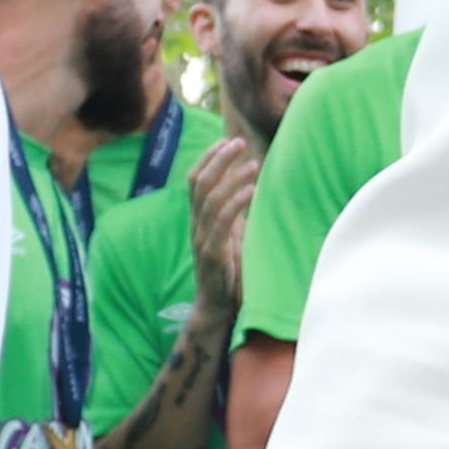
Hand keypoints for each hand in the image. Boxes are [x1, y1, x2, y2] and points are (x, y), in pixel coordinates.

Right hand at [187, 135, 268, 311]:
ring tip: (253, 163)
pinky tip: (252, 190)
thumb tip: (246, 187)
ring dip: (233, 178)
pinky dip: (237, 203)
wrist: (216, 307)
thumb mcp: (229, 236)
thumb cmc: (226, 270)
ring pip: (211, 200)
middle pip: (200, 184)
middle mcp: (196, 226)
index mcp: (198, 219)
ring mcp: (202, 240)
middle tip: (239, 142)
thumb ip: (232, 214)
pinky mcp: (213, 254)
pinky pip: (222, 224)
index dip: (208, 158)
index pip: (194, 181)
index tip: (226, 140)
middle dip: (219, 160)